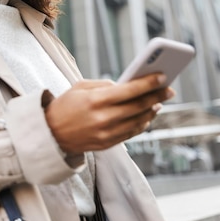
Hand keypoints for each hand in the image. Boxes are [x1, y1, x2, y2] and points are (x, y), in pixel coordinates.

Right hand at [44, 73, 174, 154]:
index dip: (148, 83)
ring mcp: (106, 133)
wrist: (50, 133)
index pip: (129, 90)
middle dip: (157, 96)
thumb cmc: (65, 106)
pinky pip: (132, 132)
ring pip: (139, 121)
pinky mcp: (108, 143)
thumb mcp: (80, 87)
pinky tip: (148, 114)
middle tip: (169, 89)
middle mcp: (103, 118)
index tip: (163, 77)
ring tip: (160, 101)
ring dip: (152, 110)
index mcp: (95, 100)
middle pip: (138, 106)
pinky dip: (143, 123)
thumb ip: (104, 84)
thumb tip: (126, 85)